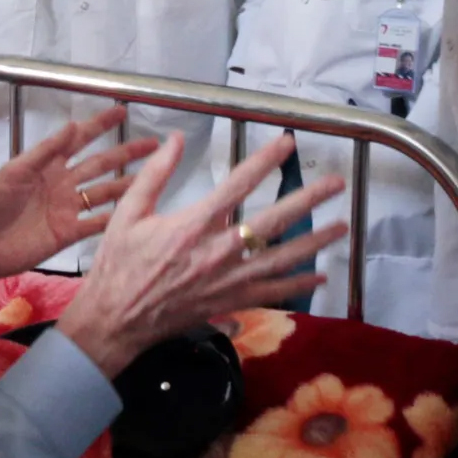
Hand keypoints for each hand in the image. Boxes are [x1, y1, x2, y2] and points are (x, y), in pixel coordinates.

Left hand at [0, 106, 155, 295]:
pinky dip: (114, 218)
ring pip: (104, 192)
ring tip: (155, 175)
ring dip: (127, 183)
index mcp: (47, 165)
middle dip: (126, 153)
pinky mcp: (68, 233)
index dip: (100, 125)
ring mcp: (67, 209)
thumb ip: (46, 151)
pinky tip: (135, 212)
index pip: (79, 139)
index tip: (122, 111)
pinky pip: (96, 224)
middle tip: (154, 144)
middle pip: (100, 164)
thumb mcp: (16, 171)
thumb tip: (74, 125)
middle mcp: (62, 183)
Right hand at [54, 133, 347, 377]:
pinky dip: (298, 285)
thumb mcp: (129, 213)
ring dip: (314, 242)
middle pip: (273, 221)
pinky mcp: (230, 302)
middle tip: (335, 183)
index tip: (287, 143)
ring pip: (282, 259)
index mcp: (193, 225)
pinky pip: (272, 293)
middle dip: (307, 200)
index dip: (265, 161)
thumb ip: (155, 174)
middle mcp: (217, 252)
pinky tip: (319, 276)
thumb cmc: (119, 264)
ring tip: (341, 226)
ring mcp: (227, 280)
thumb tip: (175, 139)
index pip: (238, 185)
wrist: (116, 318)